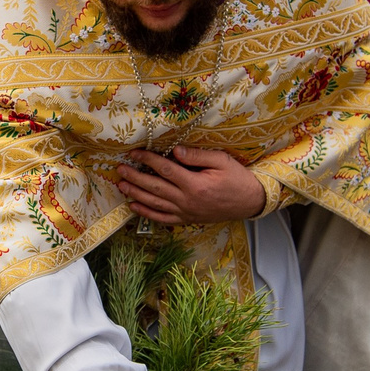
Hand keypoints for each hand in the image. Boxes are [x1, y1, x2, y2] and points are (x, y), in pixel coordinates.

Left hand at [118, 146, 265, 226]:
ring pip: (155, 204)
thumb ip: (197, 156)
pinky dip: (147, 214)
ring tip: (121, 186)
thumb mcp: (221, 161)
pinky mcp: (187, 219)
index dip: (147, 160)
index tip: (134, 153)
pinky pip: (163, 219)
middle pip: (155, 188)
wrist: (250, 202)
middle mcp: (187, 201)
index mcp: (195, 184)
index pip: (165, 169)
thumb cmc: (237, 178)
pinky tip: (135, 207)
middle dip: (135, 177)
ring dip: (136, 194)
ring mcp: (186, 212)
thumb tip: (174, 151)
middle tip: (120, 169)